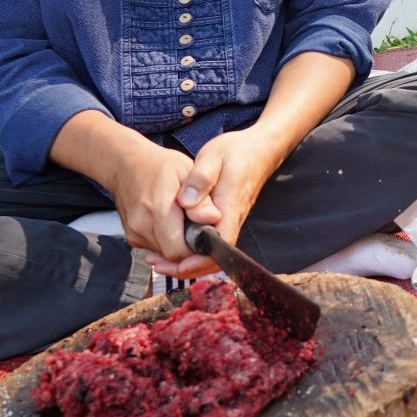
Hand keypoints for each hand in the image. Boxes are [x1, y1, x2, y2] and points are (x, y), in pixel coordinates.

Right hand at [105, 141, 199, 266]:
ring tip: (184, 223)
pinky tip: (172, 225)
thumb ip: (202, 198)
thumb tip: (213, 218)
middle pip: (171, 255)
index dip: (196, 249)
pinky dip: (166, 241)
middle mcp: (142, 224)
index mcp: (158, 208)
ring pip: (163, 254)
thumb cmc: (159, 167)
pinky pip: (155, 249)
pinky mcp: (131, 237)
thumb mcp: (187, 172)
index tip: (207, 239)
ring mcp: (134, 233)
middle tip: (199, 230)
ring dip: (177, 244)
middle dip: (189, 248)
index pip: (178, 250)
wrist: (126, 166)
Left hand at [148, 128, 288, 277]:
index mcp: (229, 206)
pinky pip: (209, 244)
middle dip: (186, 267)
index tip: (178, 265)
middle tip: (157, 265)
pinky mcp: (224, 219)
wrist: (258, 149)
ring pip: (211, 253)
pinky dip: (190, 250)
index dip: (200, 260)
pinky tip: (170, 243)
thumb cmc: (236, 151)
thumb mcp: (213, 157)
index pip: (220, 245)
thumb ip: (200, 179)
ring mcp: (229, 221)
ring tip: (157, 259)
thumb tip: (185, 203)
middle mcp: (232, 219)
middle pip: (214, 257)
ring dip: (186, 261)